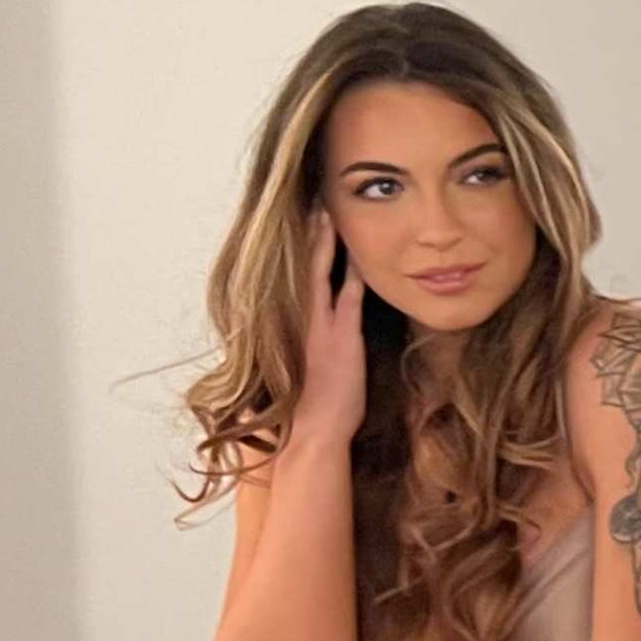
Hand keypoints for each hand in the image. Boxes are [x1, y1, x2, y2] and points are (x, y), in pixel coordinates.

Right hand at [294, 209, 369, 450]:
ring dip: (324, 245)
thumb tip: (289, 334)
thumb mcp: (282, 375)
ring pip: (318, 276)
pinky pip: (348, 299)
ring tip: (328, 215)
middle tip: (312, 203)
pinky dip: (352, 276)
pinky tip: (359, 257)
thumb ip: (285, 347)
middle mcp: (295, 323)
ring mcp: (317, 329)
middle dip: (305, 235)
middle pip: (298, 268)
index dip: (293, 250)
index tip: (298, 223)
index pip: (286, 279)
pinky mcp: (341, 340)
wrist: (308, 436)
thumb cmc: (299, 413)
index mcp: (281, 329)